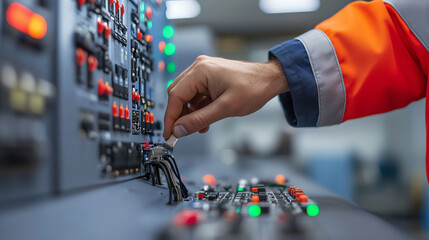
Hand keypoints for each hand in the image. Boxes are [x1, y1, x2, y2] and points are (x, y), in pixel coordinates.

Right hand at [163, 55, 287, 139]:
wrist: (270, 79)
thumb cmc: (253, 88)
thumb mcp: (225, 108)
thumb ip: (199, 120)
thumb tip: (179, 130)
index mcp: (200, 71)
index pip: (175, 95)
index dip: (171, 117)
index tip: (169, 134)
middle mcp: (199, 67)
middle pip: (178, 94)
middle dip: (180, 115)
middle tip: (182, 133)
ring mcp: (204, 71)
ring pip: (187, 96)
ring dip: (190, 113)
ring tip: (201, 127)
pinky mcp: (210, 77)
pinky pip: (197, 94)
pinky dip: (198, 108)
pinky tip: (206, 119)